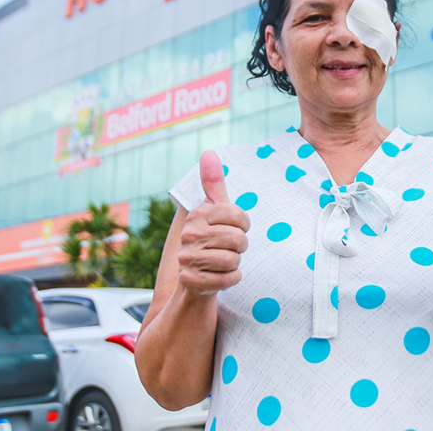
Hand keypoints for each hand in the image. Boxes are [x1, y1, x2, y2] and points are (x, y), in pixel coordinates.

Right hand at [176, 150, 249, 295]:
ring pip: (233, 259)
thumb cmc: (211, 236)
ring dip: (235, 263)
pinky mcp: (192, 281)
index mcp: (198, 214)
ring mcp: (188, 258)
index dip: (244, 225)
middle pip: (237, 239)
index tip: (236, 228)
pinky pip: (229, 279)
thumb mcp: (214, 208)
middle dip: (241, 246)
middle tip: (231, 248)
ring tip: (225, 261)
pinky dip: (232, 278)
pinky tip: (223, 275)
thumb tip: (208, 152)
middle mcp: (189, 234)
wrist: (195, 276)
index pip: (239, 216)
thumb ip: (213, 182)